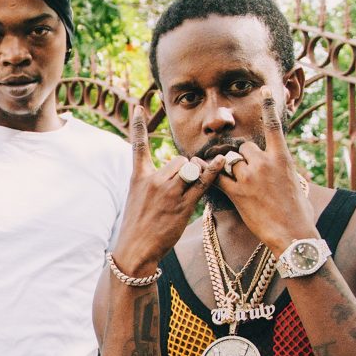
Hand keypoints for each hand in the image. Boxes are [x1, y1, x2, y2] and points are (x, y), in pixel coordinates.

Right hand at [113, 106, 224, 275]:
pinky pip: (201, 183)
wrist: (135, 249)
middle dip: (187, 166)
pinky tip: (220, 162)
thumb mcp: (137, 198)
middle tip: (189, 181)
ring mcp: (167, 192)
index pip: (138, 145)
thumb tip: (176, 170)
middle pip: (178, 159)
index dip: (138, 124)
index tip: (138, 105)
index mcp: (139, 176)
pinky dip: (213, 172)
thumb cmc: (138, 225)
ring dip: (198, 173)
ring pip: (190, 168)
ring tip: (197, 186)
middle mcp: (153, 180)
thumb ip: (153, 181)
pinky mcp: (181, 205)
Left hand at [216, 87, 316, 251]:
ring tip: (238, 186)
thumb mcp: (296, 184)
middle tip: (246, 175)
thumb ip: (284, 170)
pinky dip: (211, 177)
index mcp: (282, 158)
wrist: (293, 234)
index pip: (273, 126)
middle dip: (241, 158)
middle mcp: (265, 163)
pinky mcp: (237, 192)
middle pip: (243, 148)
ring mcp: (250, 177)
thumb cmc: (300, 213)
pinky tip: (206, 177)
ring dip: (229, 170)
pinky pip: (218, 178)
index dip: (268, 106)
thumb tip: (282, 166)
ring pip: (230, 161)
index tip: (266, 89)